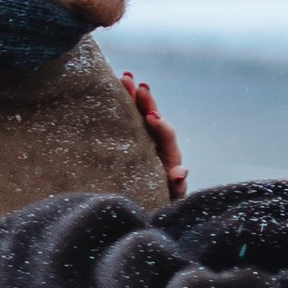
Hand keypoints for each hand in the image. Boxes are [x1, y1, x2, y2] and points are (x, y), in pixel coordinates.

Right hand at [120, 71, 186, 203]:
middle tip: (134, 83)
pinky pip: (124, 121)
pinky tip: (106, 90)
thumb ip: (175, 187)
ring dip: (131, 96)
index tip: (151, 116)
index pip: (167, 136)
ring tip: (124, 77)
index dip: (160, 126)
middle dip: (145, 101)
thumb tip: (181, 171)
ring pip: (138, 115)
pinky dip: (118, 106)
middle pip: (152, 117)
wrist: (143, 210)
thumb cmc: (157, 205)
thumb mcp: (167, 198)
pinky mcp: (126, 142)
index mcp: (168, 156)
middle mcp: (156, 144)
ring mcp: (141, 141)